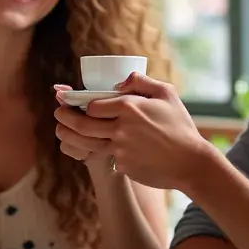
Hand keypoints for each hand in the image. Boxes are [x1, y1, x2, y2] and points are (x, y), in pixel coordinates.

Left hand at [54, 73, 215, 189]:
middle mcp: (121, 128)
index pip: (93, 105)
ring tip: (61, 131)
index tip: (75, 102)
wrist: (190, 162)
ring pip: (87, 143)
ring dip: (69, 136)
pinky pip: (104, 157)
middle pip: (83, 124)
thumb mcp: (166, 94)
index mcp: (130, 107)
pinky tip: (91, 148)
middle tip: (57, 113)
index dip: (82, 104)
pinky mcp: (123, 167)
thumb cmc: (180, 126)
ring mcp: (120, 150)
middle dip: (65, 118)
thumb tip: (119, 82)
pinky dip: (96, 152)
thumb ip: (141, 82)